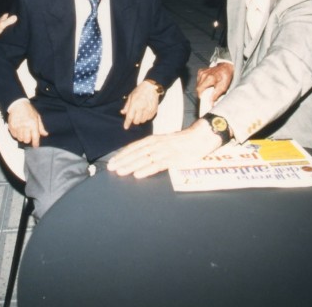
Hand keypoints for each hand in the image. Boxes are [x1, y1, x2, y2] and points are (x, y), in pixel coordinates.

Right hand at [7, 99, 47, 146]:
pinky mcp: (11, 127)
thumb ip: (41, 127)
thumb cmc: (29, 110)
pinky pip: (14, 136)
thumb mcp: (37, 117)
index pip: (35, 137)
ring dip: (22, 137)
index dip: (36, 143)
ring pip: (20, 139)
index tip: (36, 146)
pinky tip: (18, 130)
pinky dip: (17, 135)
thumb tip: (45, 134)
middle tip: (29, 136)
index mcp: (33, 124)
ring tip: (23, 132)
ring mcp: (17, 127)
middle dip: (28, 139)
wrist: (18, 104)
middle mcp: (25, 126)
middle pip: (27, 140)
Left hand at [107, 120, 223, 178]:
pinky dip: (147, 169)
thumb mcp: (165, 141)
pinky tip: (138, 174)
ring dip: (131, 165)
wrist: (201, 137)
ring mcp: (165, 151)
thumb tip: (140, 155)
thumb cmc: (183, 141)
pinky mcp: (174, 159)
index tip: (113, 160)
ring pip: (144, 159)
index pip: (135, 147)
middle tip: (111, 167)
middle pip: (137, 153)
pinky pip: (158, 165)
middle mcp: (157, 144)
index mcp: (154, 139)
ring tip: (120, 172)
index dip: (123, 154)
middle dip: (123, 160)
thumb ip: (153, 147)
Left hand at [120, 81, 159, 129]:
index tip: (126, 127)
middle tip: (134, 116)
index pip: (130, 117)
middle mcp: (142, 108)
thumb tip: (123, 112)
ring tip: (140, 113)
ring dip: (140, 119)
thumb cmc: (140, 90)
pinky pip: (149, 118)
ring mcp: (149, 109)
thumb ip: (127, 106)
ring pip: (143, 121)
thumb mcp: (131, 96)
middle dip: (134, 120)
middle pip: (137, 121)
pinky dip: (146, 117)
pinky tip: (145, 111)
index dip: (127, 123)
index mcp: (135, 104)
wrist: (152, 87)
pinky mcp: (154, 110)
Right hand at [195, 62, 233, 103]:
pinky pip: (198, 80)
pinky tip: (207, 83)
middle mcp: (204, 75)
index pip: (199, 90)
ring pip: (197, 84)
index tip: (204, 100)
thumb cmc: (225, 76)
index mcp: (209, 78)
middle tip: (208, 94)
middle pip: (198, 88)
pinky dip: (202, 83)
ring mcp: (201, 72)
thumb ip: (216, 95)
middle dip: (202, 93)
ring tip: (208, 88)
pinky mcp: (200, 71)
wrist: (225, 67)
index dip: (200, 96)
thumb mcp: (223, 87)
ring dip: (202, 88)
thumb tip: (211, 103)